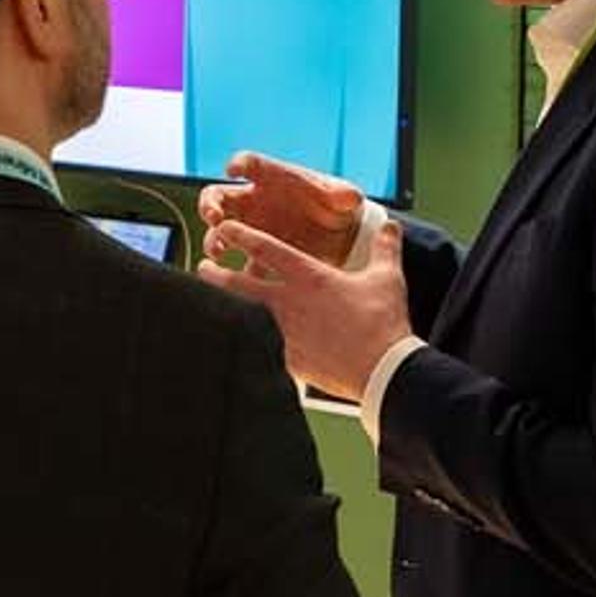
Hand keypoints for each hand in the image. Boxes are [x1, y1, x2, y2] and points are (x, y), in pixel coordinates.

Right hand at [196, 151, 364, 271]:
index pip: (250, 164)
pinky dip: (231, 271)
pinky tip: (234, 279)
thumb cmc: (339, 208)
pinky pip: (236, 262)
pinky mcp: (256, 254)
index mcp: (272, 179)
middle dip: (209, 204)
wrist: (342, 240)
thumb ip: (345, 196)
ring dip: (213, 240)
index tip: (232, 170)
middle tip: (213, 217)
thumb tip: (349, 197)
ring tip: (218, 252)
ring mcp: (251, 227)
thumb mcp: (346, 199)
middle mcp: (254, 201)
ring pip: (219, 231)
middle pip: (218, 196)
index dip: (239, 165)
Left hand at [198, 217, 412, 404]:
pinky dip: (254, 340)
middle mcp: (288, 302)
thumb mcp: (387, 279)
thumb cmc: (383, 324)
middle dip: (214, 274)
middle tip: (203, 266)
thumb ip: (385, 247)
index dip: (240, 235)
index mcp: (309, 277)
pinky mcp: (287, 360)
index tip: (225, 229)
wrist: (382, 371)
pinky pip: (263, 345)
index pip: (263, 249)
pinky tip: (246, 341)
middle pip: (236, 284)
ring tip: (215, 304)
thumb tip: (392, 225)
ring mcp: (283, 332)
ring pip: (243, 315)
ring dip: (227, 307)